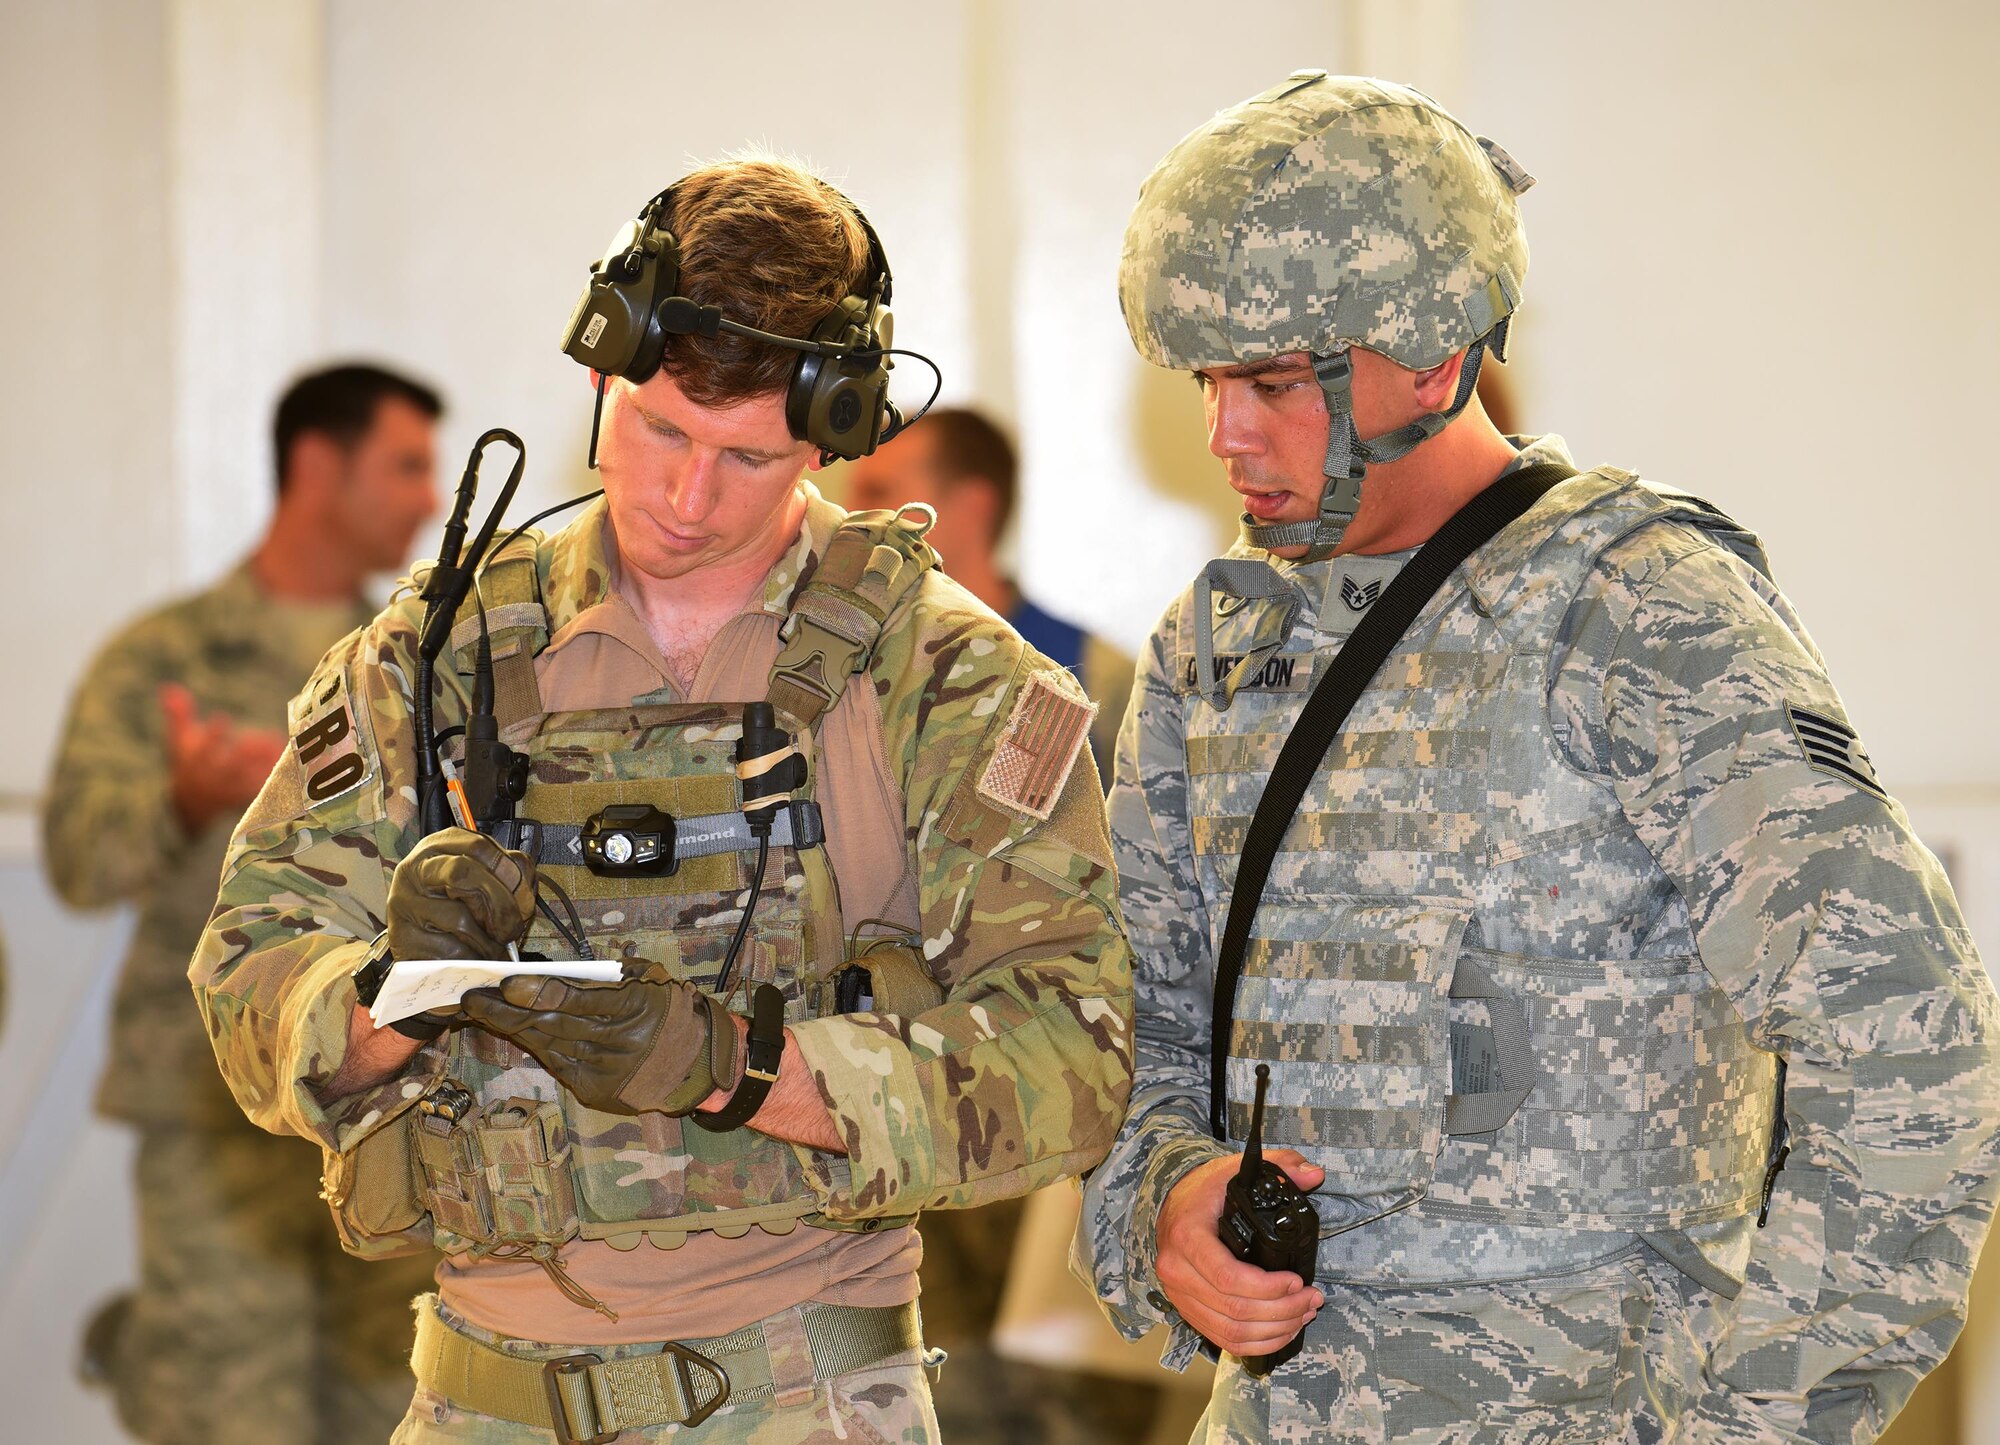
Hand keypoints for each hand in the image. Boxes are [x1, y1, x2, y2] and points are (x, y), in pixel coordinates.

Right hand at [161, 683, 287, 834]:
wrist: (193, 804)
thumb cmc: (190, 762)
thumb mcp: (180, 740)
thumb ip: (178, 715)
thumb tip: (170, 688)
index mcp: (199, 760)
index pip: (204, 746)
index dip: (212, 733)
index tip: (221, 717)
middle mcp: (216, 777)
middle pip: (231, 767)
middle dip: (246, 754)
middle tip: (266, 738)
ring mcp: (234, 790)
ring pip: (252, 781)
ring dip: (269, 766)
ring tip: (284, 750)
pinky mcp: (250, 799)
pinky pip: (267, 792)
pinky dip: (280, 779)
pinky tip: (296, 765)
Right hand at [386, 829, 534, 961]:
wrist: (421, 948)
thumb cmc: (456, 909)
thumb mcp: (481, 881)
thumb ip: (505, 876)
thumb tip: (524, 893)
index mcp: (440, 847)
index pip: (479, 846)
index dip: (509, 873)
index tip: (522, 897)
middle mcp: (417, 868)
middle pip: (465, 873)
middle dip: (500, 905)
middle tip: (511, 927)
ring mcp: (404, 901)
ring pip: (459, 918)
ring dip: (488, 941)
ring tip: (495, 947)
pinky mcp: (402, 936)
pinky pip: (450, 949)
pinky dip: (473, 958)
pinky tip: (477, 958)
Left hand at [459, 972, 734, 1115]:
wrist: (696, 1064)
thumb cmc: (668, 1012)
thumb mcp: (646, 981)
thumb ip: (602, 979)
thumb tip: (548, 976)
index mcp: (635, 1008)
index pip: (576, 1000)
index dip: (538, 993)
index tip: (506, 984)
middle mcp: (617, 1044)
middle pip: (551, 1025)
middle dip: (507, 1012)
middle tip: (473, 998)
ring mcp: (605, 1072)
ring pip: (547, 1047)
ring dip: (513, 1029)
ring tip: (484, 1012)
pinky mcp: (596, 1092)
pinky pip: (557, 1064)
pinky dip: (536, 1047)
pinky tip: (517, 1033)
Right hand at [1156, 1151, 1324, 1357]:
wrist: (1172, 1204)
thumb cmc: (1206, 1189)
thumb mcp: (1238, 1168)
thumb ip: (1280, 1164)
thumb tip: (1313, 1175)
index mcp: (1187, 1235)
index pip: (1227, 1277)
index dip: (1268, 1288)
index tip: (1298, 1281)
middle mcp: (1177, 1270)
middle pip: (1234, 1310)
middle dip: (1282, 1311)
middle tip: (1312, 1300)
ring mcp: (1180, 1295)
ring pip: (1230, 1332)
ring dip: (1275, 1331)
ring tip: (1303, 1314)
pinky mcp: (1188, 1310)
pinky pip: (1223, 1340)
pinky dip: (1257, 1343)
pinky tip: (1283, 1331)